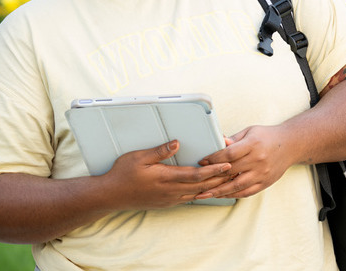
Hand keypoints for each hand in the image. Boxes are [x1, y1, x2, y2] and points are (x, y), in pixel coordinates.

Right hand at [104, 140, 232, 208]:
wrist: (111, 196)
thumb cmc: (123, 174)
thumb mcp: (138, 157)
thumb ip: (159, 151)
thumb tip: (177, 143)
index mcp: (166, 178)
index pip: (196, 175)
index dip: (214, 170)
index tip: (227, 164)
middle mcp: (170, 191)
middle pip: (201, 186)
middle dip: (219, 179)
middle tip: (235, 173)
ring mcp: (169, 199)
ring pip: (196, 194)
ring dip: (212, 188)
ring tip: (226, 181)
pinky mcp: (166, 203)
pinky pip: (188, 199)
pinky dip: (201, 194)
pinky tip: (206, 190)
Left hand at [195, 125, 293, 199]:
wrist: (290, 145)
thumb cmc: (267, 136)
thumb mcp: (250, 132)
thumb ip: (233, 140)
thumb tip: (217, 142)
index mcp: (253, 144)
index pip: (229, 154)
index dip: (213, 159)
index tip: (202, 161)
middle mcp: (258, 160)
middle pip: (231, 171)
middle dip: (212, 176)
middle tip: (196, 180)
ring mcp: (262, 173)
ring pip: (237, 185)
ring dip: (219, 191)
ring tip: (205, 194)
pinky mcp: (265, 182)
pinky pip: (247, 192)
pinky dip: (233, 194)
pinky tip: (222, 195)